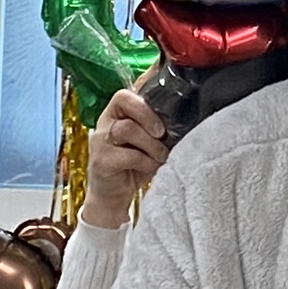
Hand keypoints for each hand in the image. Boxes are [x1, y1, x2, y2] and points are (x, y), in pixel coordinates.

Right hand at [79, 89, 169, 228]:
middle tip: (163, 134)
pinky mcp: (101, 161)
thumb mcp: (149, 142)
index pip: (128, 91)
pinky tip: (151, 167)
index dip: (147, 90)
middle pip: (125, 101)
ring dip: (151, 144)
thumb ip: (159, 127)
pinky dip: (145, 162)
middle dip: (149, 116)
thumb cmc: (134, 166)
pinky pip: (127, 155)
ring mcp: (101, 140)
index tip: (167, 102)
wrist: (114, 197)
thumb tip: (186, 115)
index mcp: (118, 112)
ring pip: (127, 128)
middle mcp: (106, 122)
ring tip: (160, 156)